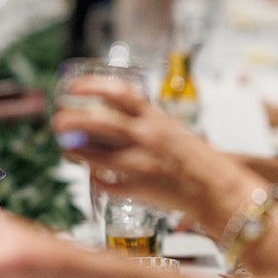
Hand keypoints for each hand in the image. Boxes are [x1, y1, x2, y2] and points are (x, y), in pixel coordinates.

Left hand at [53, 78, 252, 224]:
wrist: (218, 190)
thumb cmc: (199, 160)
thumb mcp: (174, 131)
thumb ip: (147, 124)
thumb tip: (119, 119)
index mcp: (156, 119)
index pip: (119, 93)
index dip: (91, 87)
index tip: (73, 88)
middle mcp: (146, 138)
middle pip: (97, 123)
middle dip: (70, 121)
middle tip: (58, 121)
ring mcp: (140, 165)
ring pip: (94, 156)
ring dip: (76, 151)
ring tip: (66, 148)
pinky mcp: (138, 190)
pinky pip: (105, 184)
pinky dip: (95, 179)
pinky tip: (92, 176)